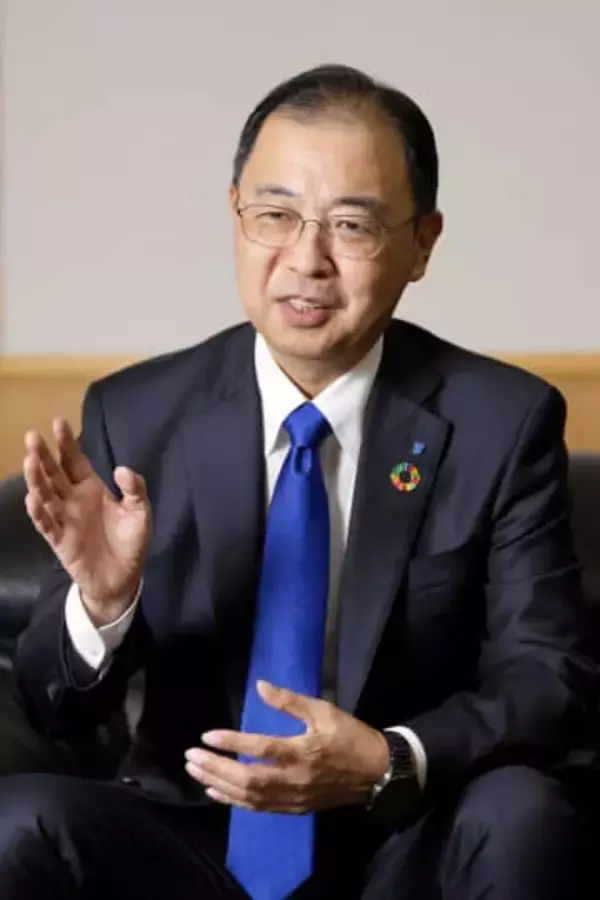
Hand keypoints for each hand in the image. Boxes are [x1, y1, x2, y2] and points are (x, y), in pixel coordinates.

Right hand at [23, 418, 151, 624]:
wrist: (124, 577)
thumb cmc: (130, 541)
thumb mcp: (140, 512)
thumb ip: (135, 489)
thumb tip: (121, 469)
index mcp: (91, 487)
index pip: (74, 460)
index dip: (66, 443)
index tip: (58, 422)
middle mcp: (73, 499)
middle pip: (54, 473)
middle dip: (43, 455)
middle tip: (33, 436)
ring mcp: (64, 519)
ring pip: (45, 495)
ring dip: (36, 479)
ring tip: (30, 461)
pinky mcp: (60, 540)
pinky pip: (46, 524)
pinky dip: (38, 512)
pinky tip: (33, 498)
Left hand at [185, 681, 389, 813]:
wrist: (377, 773)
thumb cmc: (350, 736)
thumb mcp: (324, 710)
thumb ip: (290, 701)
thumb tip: (260, 686)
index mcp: (302, 751)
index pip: (260, 748)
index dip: (232, 743)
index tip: (207, 736)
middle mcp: (294, 778)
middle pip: (246, 779)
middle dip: (215, 768)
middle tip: (190, 757)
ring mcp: (293, 797)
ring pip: (249, 797)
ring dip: (219, 785)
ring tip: (195, 772)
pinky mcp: (294, 807)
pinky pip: (258, 808)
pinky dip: (234, 801)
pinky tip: (216, 792)